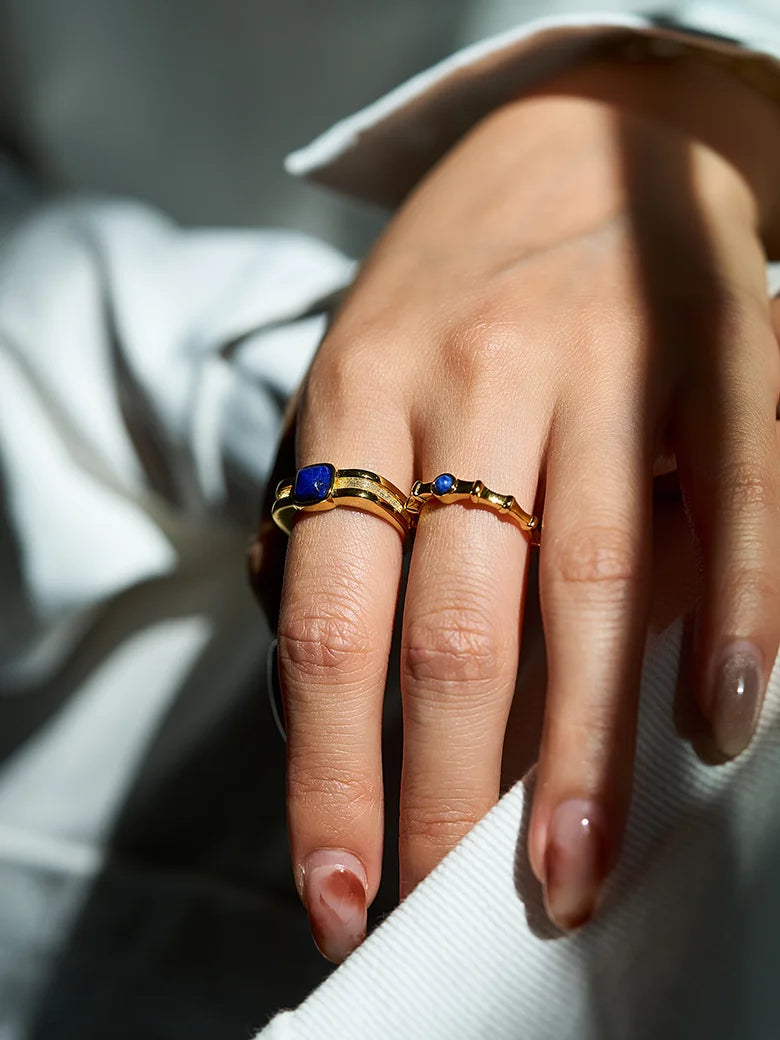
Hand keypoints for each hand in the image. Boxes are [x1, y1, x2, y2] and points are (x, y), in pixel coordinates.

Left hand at [253, 54, 779, 960]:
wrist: (575, 138)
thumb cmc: (450, 296)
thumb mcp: (348, 387)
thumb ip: (320, 530)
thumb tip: (308, 696)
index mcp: (356, 399)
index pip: (331, 621)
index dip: (330, 771)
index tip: (339, 891)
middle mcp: (469, 383)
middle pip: (454, 626)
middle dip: (450, 792)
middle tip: (452, 915)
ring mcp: (600, 362)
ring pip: (588, 585)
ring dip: (586, 751)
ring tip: (572, 876)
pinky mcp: (716, 347)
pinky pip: (736, 498)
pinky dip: (737, 619)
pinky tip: (722, 730)